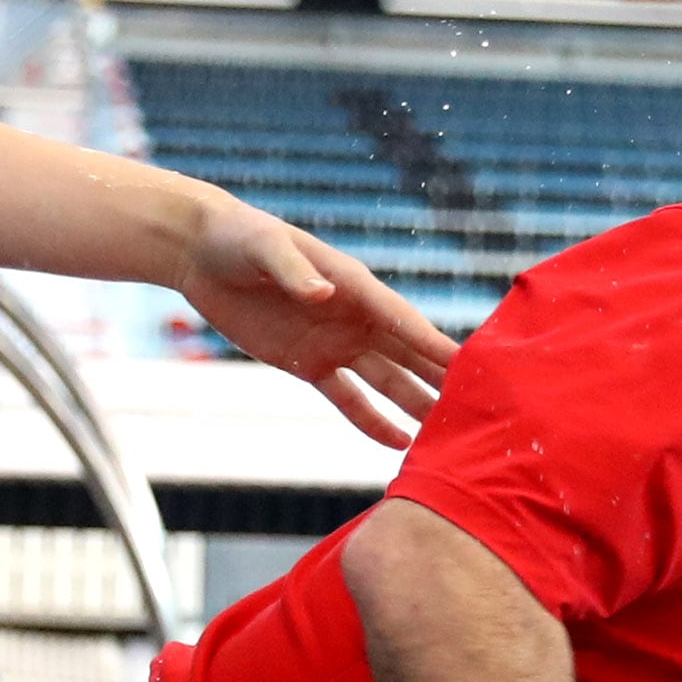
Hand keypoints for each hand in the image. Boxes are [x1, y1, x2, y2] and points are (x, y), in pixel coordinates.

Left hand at [176, 191, 447, 443]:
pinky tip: (400, 444)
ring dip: (416, 405)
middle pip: (409, 356)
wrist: (201, 254)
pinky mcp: (309, 364)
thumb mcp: (265, 248)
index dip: (436, 345)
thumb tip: (323, 293)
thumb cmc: (239, 238)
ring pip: (388, 381)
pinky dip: (372, 421)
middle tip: (479, 409)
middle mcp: (356, 319)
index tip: (470, 368)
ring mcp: (336, 344)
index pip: (404, 322)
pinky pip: (348, 399)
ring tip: (450, 434)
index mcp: (355, 287)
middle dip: (442, 381)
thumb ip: (295, 271)